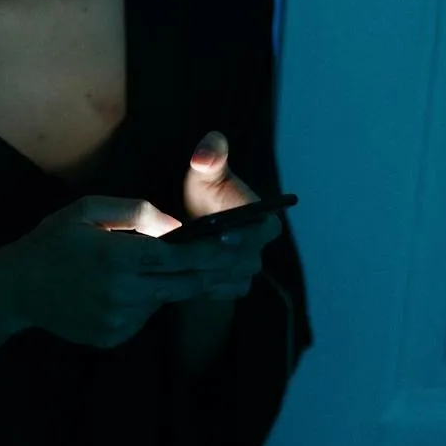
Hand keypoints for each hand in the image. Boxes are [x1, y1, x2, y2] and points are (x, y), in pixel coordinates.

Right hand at [0, 195, 260, 349]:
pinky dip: (143, 301)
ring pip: (162, 300)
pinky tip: (119, 289)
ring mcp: (118, 320)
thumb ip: (137, 212)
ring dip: (167, 284)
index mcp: (119, 257)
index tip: (236, 243)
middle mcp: (123, 293)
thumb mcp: (88, 210)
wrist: (14, 290)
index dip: (213, 251)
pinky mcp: (112, 337)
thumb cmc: (51, 242)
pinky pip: (143, 316)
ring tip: (148, 268)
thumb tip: (176, 225)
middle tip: (236, 264)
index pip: (181, 256)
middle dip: (211, 274)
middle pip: (184, 286)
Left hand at [183, 130, 281, 293]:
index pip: (266, 231)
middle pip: (245, 261)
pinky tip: (179, 277)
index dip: (247, 235)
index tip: (223, 234)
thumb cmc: (206, 196)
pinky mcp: (229, 289)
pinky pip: (218, 292)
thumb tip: (206, 153)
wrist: (196, 229)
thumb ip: (211, 158)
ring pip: (230, 279)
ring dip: (207, 273)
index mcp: (264, 221)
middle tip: (189, 254)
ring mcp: (245, 273)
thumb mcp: (206, 175)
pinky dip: (200, 286)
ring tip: (179, 265)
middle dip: (219, 258)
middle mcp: (259, 250)